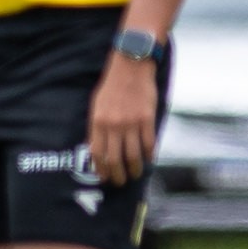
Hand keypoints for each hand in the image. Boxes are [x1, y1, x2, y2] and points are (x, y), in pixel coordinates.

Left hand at [86, 53, 159, 185]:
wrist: (131, 66)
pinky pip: (149, 143)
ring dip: (135, 169)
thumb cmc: (112, 86)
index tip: (104, 178)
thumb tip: (98, 150)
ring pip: (133, 155)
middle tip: (121, 182)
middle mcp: (113, 125)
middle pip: (115, 159)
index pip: (98, 154)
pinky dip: (149, 155)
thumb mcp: (97, 105)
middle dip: (118, 175)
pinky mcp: (147, 119)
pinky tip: (149, 160)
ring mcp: (131, 123)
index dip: (101, 170)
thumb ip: (97, 127)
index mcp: (98, 122)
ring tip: (136, 174)